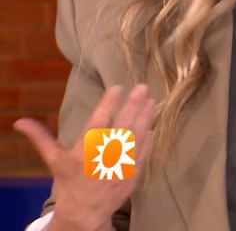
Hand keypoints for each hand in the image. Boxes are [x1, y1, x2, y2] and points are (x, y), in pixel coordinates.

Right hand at [14, 85, 156, 230]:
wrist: (85, 211)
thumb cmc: (70, 180)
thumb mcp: (54, 159)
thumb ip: (41, 138)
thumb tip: (20, 121)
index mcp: (83, 153)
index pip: (97, 124)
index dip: (107, 105)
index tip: (117, 87)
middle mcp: (103, 159)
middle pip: (121, 128)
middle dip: (133, 106)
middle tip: (142, 87)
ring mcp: (121, 167)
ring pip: (136, 137)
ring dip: (145, 117)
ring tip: (150, 100)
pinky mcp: (133, 174)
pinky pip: (144, 152)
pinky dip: (148, 138)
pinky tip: (151, 123)